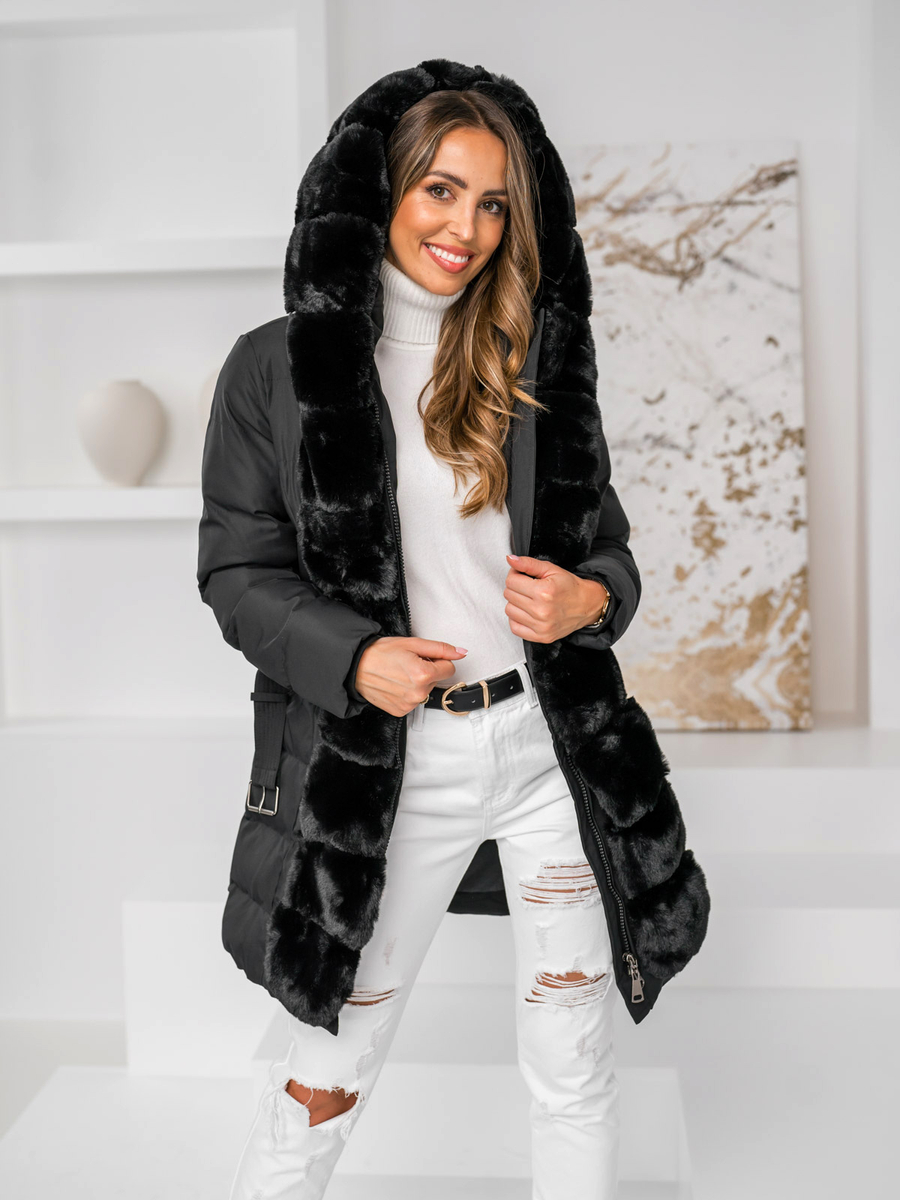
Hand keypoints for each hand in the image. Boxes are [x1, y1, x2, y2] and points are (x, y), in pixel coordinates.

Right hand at [354, 637, 468, 716]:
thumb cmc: (381, 652)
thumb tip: (462, 652)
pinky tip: (395, 685)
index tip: (423, 657)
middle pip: (437, 680)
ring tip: (399, 674)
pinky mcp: (400, 711)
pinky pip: (414, 701)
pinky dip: (408, 693)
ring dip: (417, 683)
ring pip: (426, 691)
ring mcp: (409, 704)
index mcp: (424, 674)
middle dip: (427, 671)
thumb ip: (441, 649)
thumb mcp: (413, 643)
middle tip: (407, 664)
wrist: (356, 666)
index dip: (437, 660)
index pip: (450, 668)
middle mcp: (418, 693)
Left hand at [504, 554, 609, 642]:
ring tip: (529, 600)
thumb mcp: (551, 569)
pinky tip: (527, 613)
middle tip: (528, 587)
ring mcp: (541, 626)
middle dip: (516, 588)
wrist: (587, 605)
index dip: (515, 575)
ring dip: (516, 604)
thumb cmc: (570, 587)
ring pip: (509, 611)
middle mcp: (542, 611)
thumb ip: (528, 564)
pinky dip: (517, 620)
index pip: (511, 581)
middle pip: (509, 595)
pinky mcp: (542, 637)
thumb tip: (510, 560)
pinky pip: (515, 628)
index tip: (522, 576)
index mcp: (544, 592)